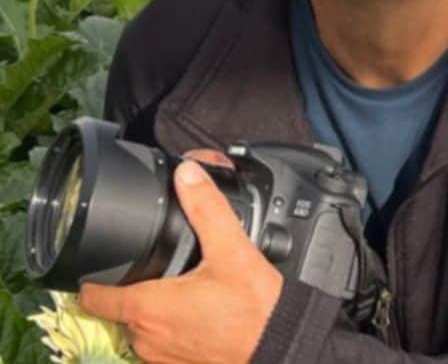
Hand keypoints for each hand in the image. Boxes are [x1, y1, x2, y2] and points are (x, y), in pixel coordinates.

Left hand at [79, 159, 283, 363]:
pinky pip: (160, 344)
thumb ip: (207, 208)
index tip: (101, 263)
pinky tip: (196, 312)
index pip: (92, 297)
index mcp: (148, 307)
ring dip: (151, 310)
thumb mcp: (232, 249)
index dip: (92, 277)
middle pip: (117, 309)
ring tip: (179, 288)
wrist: (281, 343)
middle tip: (155, 268)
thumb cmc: (255, 308)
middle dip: (131, 288)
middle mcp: (146, 338)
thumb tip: (188, 175)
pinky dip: (170, 328)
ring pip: (139, 328)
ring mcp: (160, 357)